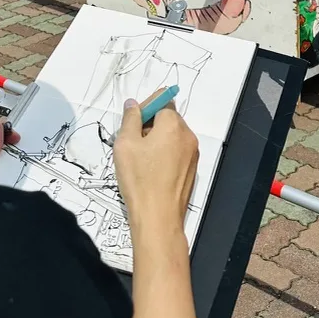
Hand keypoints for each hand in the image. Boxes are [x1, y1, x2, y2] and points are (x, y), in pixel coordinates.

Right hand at [114, 94, 198, 234]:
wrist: (158, 218)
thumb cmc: (140, 179)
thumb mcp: (125, 144)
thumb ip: (130, 118)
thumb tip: (133, 104)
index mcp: (173, 125)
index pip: (162, 99)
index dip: (145, 107)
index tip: (132, 123)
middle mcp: (188, 136)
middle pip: (168, 118)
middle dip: (150, 125)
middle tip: (132, 143)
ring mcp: (192, 154)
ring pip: (172, 136)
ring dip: (156, 140)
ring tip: (140, 160)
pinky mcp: (191, 170)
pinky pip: (177, 152)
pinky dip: (164, 155)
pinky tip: (151, 172)